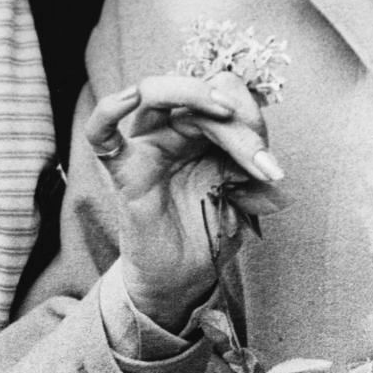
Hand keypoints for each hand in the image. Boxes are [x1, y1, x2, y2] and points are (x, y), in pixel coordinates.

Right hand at [84, 72, 283, 330]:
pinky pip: (101, 134)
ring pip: (156, 93)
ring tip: (225, 112)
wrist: (182, 280)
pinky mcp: (124, 170)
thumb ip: (252, 174)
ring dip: (195, 94)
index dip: (252, 116)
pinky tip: (128, 98)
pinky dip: (109, 111)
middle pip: (200, 92)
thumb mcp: (244, 199)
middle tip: (261, 165)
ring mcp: (148, 146)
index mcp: (204, 129)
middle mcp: (174, 129)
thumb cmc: (209, 234)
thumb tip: (269, 165)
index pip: (225, 92)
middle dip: (238, 123)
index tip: (271, 168)